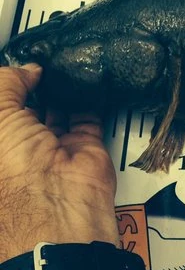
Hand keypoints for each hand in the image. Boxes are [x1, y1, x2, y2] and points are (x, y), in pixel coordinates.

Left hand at [0, 64, 121, 269]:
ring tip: (61, 66)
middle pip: (25, 106)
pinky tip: (86, 81)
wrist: (58, 206)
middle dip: (31, 84)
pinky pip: (89, 115)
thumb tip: (25, 69)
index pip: (1, 108)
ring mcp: (52, 147)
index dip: (7, 85)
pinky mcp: (84, 146)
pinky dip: (91, 98)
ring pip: (57, 108)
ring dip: (60, 89)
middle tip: (37, 63)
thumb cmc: (14, 177)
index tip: (14, 65)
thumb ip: (6, 83)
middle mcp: (18, 146)